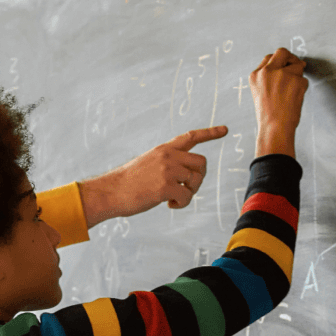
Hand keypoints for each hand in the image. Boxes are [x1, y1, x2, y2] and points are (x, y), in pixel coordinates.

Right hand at [79, 125, 226, 224]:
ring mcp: (167, 170)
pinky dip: (181, 204)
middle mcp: (168, 156)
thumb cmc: (127, 183)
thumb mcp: (147, 164)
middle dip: (199, 178)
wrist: (110, 191)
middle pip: (202, 162)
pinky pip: (187, 196)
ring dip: (190, 193)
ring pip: (196, 180)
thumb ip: (167, 164)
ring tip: (175, 199)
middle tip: (187, 189)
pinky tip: (169, 205)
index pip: (191, 137)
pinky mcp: (165, 186)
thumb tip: (184, 176)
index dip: (210, 133)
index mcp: (164, 149)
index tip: (225, 130)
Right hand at [249, 48, 307, 157]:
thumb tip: (292, 64)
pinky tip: (294, 100)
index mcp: (255, 75)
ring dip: (298, 76)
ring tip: (292, 93)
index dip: (279, 62)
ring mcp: (282, 74)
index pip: (269, 58)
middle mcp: (267, 71)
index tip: (284, 68)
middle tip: (296, 66)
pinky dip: (302, 88)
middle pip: (282, 52)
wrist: (274, 128)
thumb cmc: (268, 115)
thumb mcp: (260, 93)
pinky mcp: (296, 80)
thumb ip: (269, 78)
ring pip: (297, 65)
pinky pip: (304, 79)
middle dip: (291, 58)